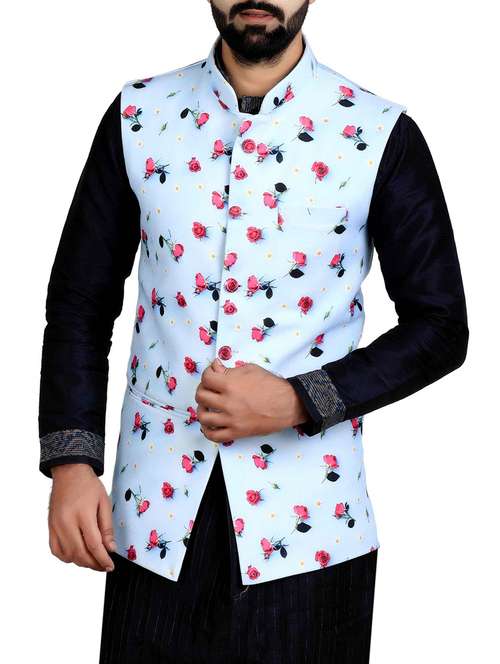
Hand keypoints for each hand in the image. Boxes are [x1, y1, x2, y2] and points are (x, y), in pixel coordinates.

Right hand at [48, 463, 115, 571]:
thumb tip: (110, 548)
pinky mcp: (50, 527)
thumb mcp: (104, 502)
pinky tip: (77, 555)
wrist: (69, 473)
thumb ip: (107, 527)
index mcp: (82, 514)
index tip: (110, 566)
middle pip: (79, 553)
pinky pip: (56, 550)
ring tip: (93, 560)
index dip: (103, 559)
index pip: (93, 545)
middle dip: (93, 564)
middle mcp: (66, 522)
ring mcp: (55, 526)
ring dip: (81, 562)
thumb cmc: (88, 485)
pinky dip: (67, 557)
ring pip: (67, 555)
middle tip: (103, 566)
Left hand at [195, 358, 309, 442]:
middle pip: (201, 396)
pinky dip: (207, 430)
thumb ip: (230, 369)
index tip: (212, 374)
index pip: (206, 378)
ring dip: (202, 410)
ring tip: (207, 406)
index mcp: (230, 384)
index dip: (207, 373)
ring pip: (203, 417)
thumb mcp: (250, 369)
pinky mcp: (237, 432)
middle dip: (203, 389)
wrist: (287, 404)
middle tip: (209, 389)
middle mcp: (228, 403)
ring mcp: (231, 419)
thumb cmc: (271, 385)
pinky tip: (210, 424)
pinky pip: (214, 436)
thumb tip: (215, 367)